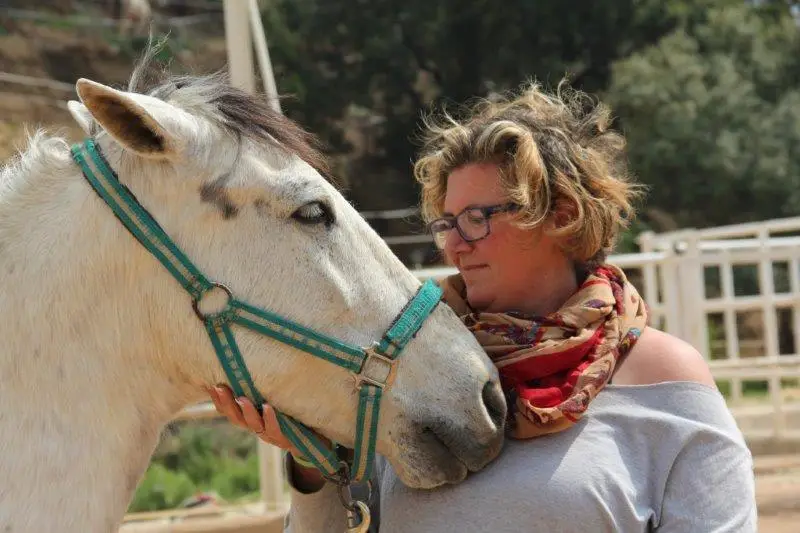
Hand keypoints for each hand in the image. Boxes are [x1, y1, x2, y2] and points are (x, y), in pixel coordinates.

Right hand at [206, 384, 330, 456]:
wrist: (312, 441)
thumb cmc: (288, 416)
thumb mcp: (272, 401)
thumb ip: (260, 389)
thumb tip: (250, 362)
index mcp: (250, 418)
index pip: (227, 410)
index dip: (218, 399)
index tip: (211, 384)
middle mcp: (256, 427)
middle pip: (236, 418)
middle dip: (226, 403)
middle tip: (219, 387)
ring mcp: (269, 434)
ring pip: (253, 425)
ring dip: (246, 411)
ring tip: (241, 397)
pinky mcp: (285, 439)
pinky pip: (275, 430)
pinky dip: (270, 418)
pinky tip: (267, 407)